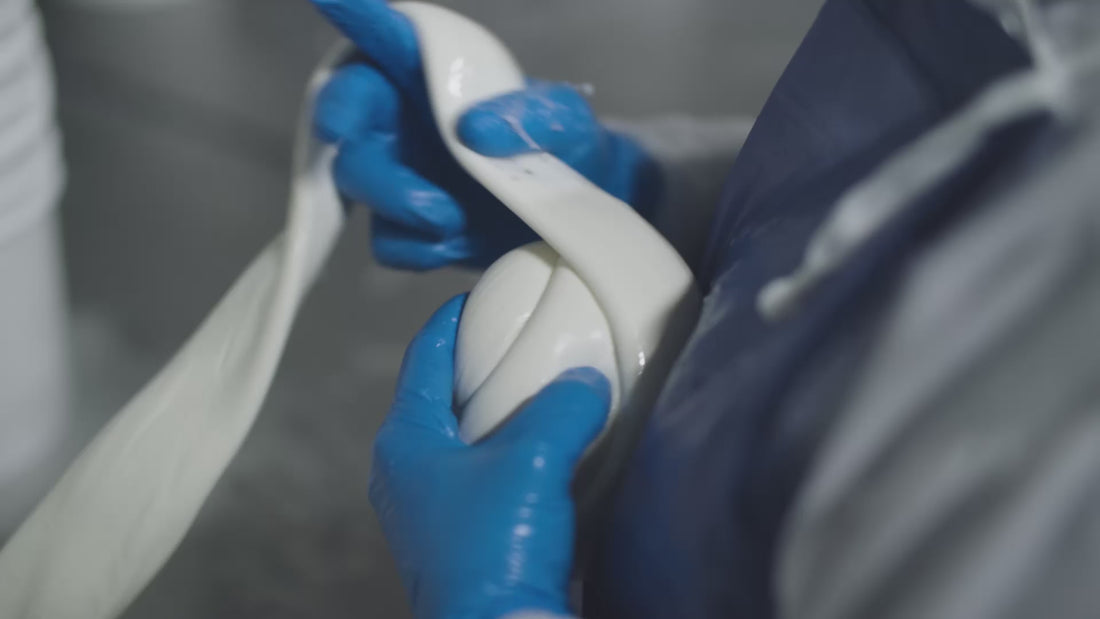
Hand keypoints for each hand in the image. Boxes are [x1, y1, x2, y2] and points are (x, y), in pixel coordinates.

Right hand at [310, 0, 660, 269]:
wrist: (575, 216)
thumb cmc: (563, 146)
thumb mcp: (564, 120)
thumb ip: (530, 114)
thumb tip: (476, 129)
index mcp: (431, 76)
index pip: (385, 38)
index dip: (357, 17)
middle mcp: (403, 122)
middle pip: (346, 114)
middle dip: (343, 124)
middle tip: (346, 135)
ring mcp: (401, 177)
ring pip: (356, 181)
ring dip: (396, 198)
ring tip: (449, 216)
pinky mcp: (412, 231)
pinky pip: (389, 242)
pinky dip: (418, 246)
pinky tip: (457, 240)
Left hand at [371, 295, 610, 618]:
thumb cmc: (496, 546)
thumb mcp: (533, 457)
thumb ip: (563, 405)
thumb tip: (585, 381)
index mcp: (404, 441)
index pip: (423, 356)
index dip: (453, 319)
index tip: (484, 296)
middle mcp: (406, 474)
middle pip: (442, 397)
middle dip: (482, 367)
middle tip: (523, 341)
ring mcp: (430, 512)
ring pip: (466, 440)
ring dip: (502, 415)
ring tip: (544, 393)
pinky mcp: (459, 540)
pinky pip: (484, 477)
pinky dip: (513, 455)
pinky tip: (551, 453)